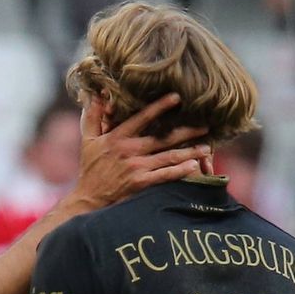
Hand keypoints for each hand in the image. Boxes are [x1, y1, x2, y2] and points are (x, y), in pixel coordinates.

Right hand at [68, 93, 209, 211]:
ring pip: (168, 157)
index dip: (160, 107)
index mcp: (118, 137)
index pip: (142, 118)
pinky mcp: (140, 183)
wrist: (88, 199)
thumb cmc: (90, 169)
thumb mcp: (88, 140)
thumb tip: (96, 94)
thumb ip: (92, 116)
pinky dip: (179, 171)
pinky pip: (164, 176)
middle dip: (186, 131)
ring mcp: (136, 167)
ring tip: (206, 147)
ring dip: (189, 151)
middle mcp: (129, 150)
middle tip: (205, 125)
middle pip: (163, 137)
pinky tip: (194, 166)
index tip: (177, 98)